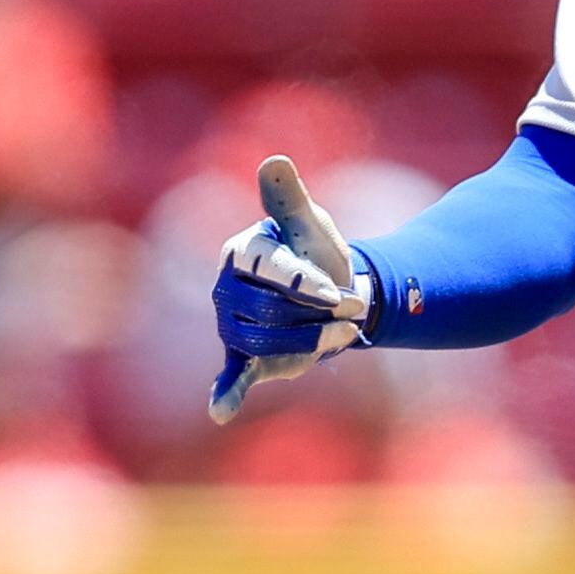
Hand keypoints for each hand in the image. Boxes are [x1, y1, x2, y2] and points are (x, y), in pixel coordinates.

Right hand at [208, 153, 372, 422]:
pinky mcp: (243, 357)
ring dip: (313, 340)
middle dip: (318, 313)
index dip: (306, 283)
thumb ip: (290, 198)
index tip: (336, 292)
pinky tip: (221, 412)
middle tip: (353, 308)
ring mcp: (231, 325)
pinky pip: (231, 376)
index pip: (269, 270)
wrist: (333, 294)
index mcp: (241, 252)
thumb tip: (275, 161)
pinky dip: (227, 394)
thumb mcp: (311, 224)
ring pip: (267, 342)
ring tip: (343, 330)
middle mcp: (227, 289)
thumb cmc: (318, 252)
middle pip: (270, 311)